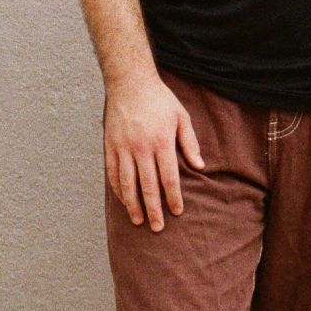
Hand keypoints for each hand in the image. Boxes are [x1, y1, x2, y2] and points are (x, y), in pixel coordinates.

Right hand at [104, 71, 202, 230]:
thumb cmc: (160, 100)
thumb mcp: (181, 117)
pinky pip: (112, 173)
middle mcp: (141, 147)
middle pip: (147, 185)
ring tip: (138, 221)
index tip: (177, 212)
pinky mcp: (110, 146)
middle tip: (157, 228)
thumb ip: (189, 143)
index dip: (173, 197)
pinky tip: (123, 201)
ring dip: (132, 204)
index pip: (168, 177)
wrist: (130, 82)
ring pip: (127, 183)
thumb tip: (200, 167)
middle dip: (153, 209)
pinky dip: (117, 190)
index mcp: (161, 141)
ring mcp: (123, 147)